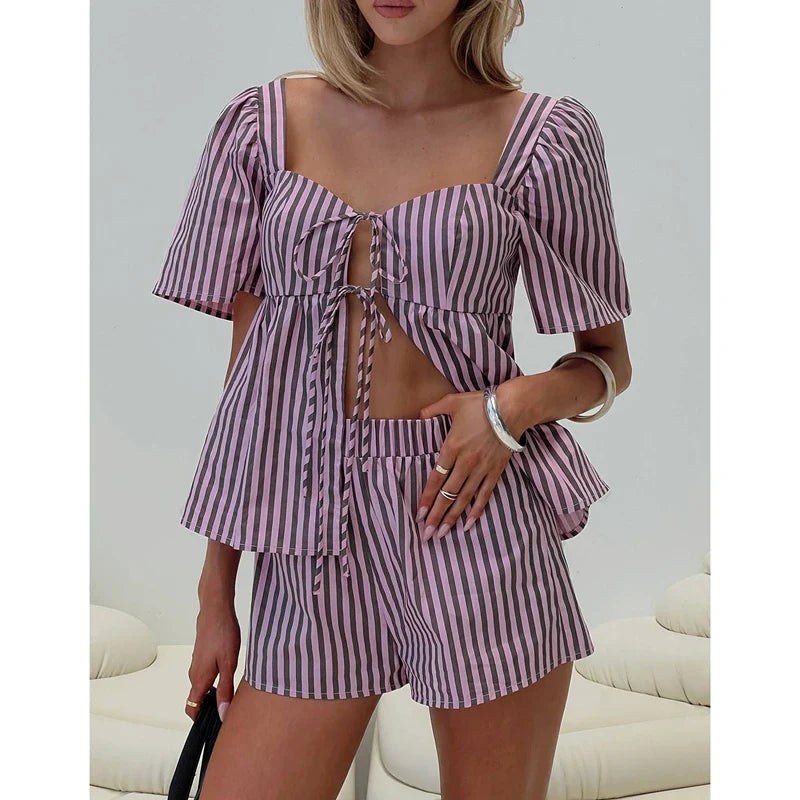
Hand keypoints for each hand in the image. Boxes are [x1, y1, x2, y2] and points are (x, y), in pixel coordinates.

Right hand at [186, 597, 239, 721]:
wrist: (216, 609)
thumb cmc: (222, 633)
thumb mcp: (229, 664)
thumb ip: (225, 690)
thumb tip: (223, 713)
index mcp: (199, 679)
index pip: (192, 709)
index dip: (201, 720)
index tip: (214, 724)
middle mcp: (194, 673)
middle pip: (198, 699)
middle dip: (211, 708)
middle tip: (231, 710)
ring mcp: (197, 663)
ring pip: (203, 686)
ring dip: (214, 692)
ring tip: (233, 692)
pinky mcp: (202, 655)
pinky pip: (206, 674)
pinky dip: (215, 680)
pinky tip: (230, 674)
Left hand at [416, 382, 526, 540]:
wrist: (511, 409)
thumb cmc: (481, 404)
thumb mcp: (452, 402)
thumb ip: (433, 409)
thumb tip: (419, 414)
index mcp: (451, 447)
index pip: (436, 478)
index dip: (427, 497)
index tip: (419, 513)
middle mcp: (465, 462)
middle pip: (448, 494)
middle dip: (436, 515)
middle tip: (427, 534)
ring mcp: (481, 469)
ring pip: (464, 498)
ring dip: (453, 517)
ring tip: (443, 533)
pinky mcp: (495, 471)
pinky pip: (484, 494)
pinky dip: (476, 510)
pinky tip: (469, 523)